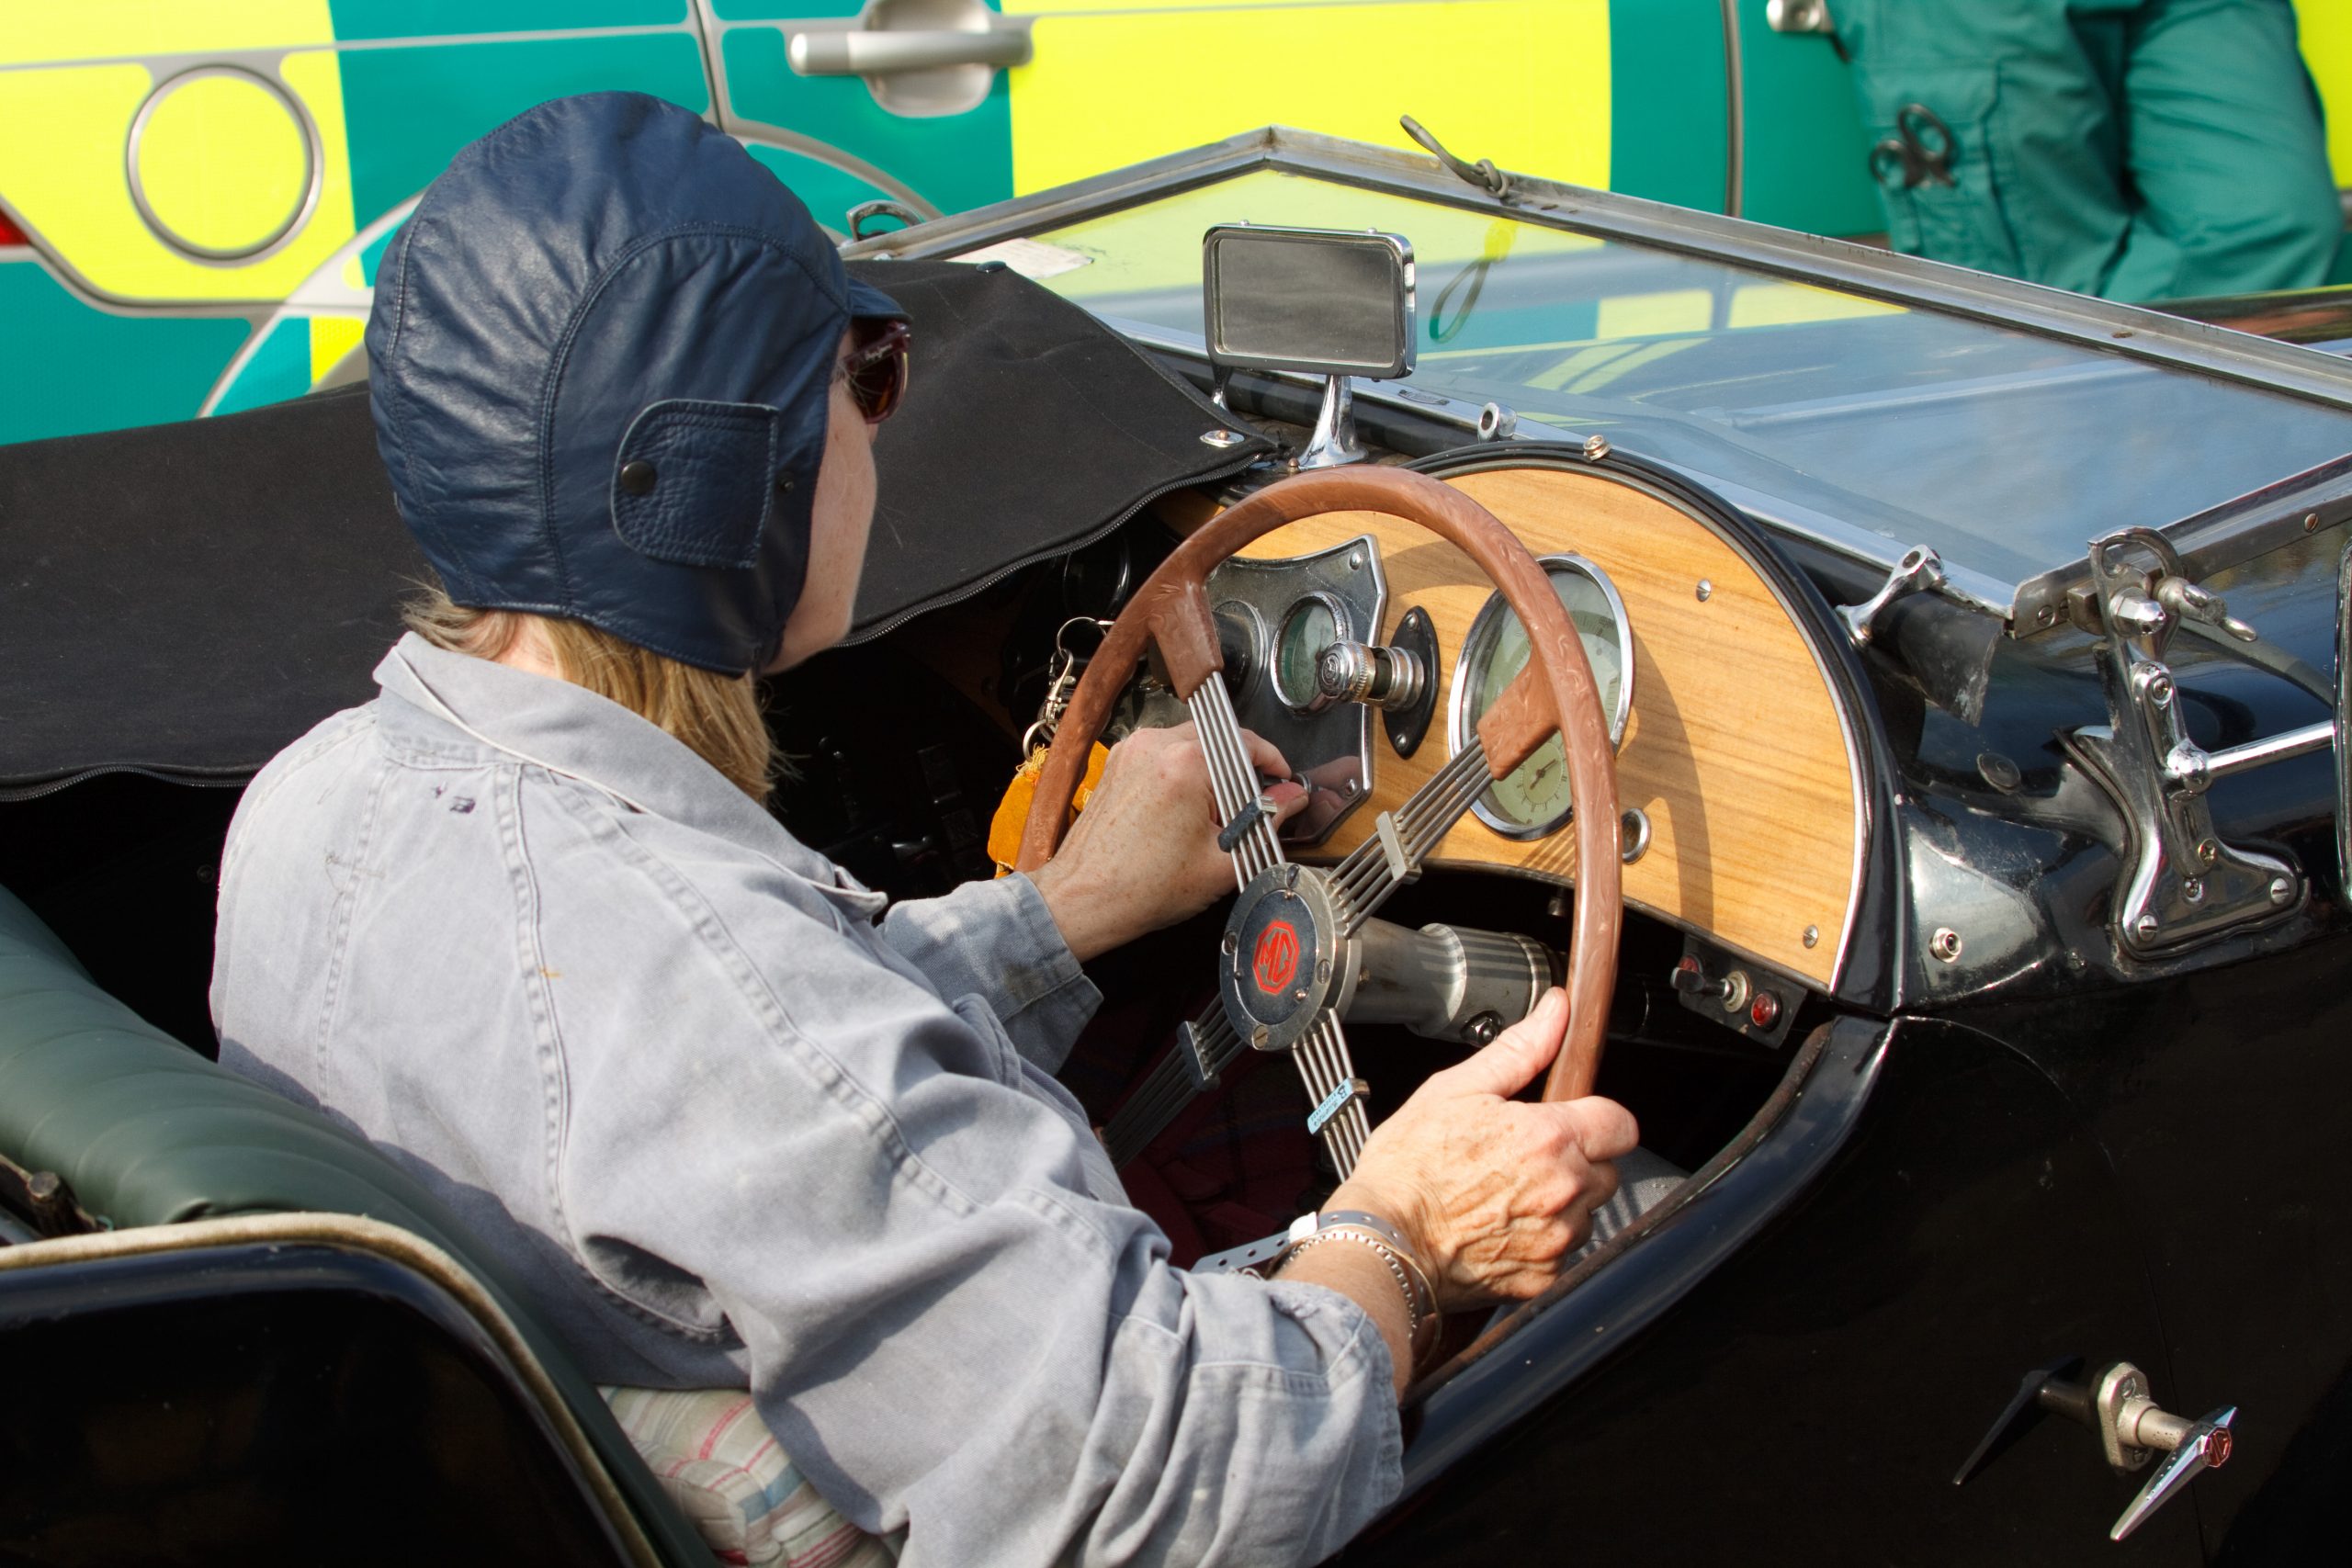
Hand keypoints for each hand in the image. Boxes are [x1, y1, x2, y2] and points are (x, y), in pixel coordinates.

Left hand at [1030, 722, 1304, 961]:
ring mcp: (1131, 751)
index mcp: (1184, 763)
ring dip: (1210, 771)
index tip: (1282, 781)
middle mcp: (1154, 745)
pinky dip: (1181, 775)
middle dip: (1240, 768)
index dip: (1273, 762)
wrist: (1085, 899)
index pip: (1247, 742)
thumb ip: (1267, 822)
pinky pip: (1163, 755)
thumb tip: (1293, 798)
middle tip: (1250, 804)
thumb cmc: (1142, 887)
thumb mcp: (1223, 860)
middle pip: (1218, 739)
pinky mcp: (1117, 763)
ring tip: (1212, 816)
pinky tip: (1183, 814)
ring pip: (1189, 745)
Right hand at [1330, 989, 1637, 1310]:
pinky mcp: (1544, 1277)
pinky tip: (1502, 1225)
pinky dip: (1542, 1239)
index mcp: (1549, 1138)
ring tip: (1507, 1193)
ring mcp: (1556, 1238)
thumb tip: (1556, 1012)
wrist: (1385, 1240)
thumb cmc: (1410, 1167)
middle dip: (1577, 1159)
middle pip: (1607, 1169)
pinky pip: (1564, 1251)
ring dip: (1562, 1201)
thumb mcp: (1458, 1089)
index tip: (1570, 1119)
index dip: (1595, 1116)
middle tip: (1525, 1156)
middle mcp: (1563, 1191)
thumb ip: (1519, 1049)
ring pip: (1587, 1211)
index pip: (1620, 1123)